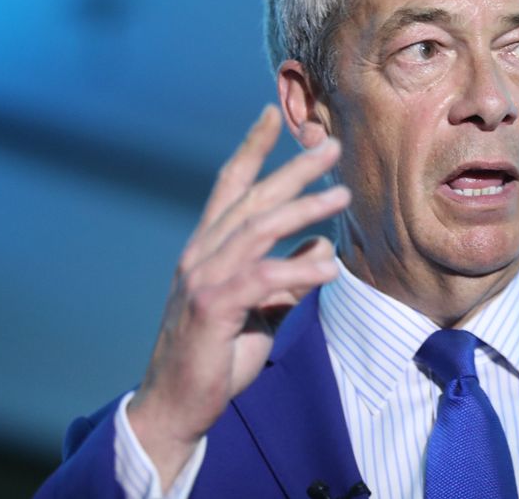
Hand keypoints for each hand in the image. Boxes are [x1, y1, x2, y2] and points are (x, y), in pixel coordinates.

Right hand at [126, 105, 349, 488]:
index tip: (272, 113)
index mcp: (208, 247)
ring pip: (259, 229)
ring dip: (303, 209)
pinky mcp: (211, 308)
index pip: (229, 185)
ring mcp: (203, 278)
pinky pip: (261, 279)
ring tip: (342, 196)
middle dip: (294, 169)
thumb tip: (323, 244)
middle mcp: (201, 253)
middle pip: (253, 198)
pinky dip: (297, 269)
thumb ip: (289, 275)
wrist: (176, 404)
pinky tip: (329, 267)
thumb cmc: (218, 352)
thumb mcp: (261, 307)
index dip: (251, 146)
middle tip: (331, 146)